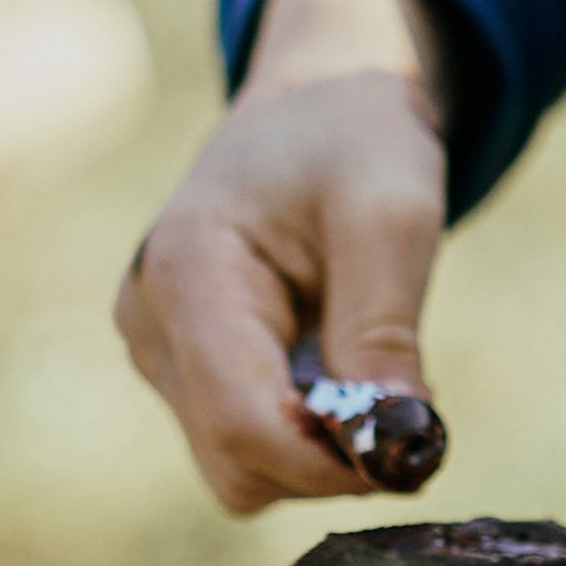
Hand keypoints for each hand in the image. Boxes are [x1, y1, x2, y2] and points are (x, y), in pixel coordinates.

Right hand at [115, 0, 450, 513]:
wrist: (319, 98)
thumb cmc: (356, 137)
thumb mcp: (392, 213)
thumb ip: (385, 328)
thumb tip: (396, 446)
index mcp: (188, 273)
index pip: (243, 425)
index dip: (331, 462)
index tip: (413, 445)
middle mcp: (152, 320)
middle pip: (239, 464)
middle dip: (331, 460)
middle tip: (409, 404)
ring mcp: (159, 348)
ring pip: (242, 468)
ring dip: (322, 449)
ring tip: (373, 366)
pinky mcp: (183, 365)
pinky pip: (245, 443)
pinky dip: (306, 434)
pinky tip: (343, 370)